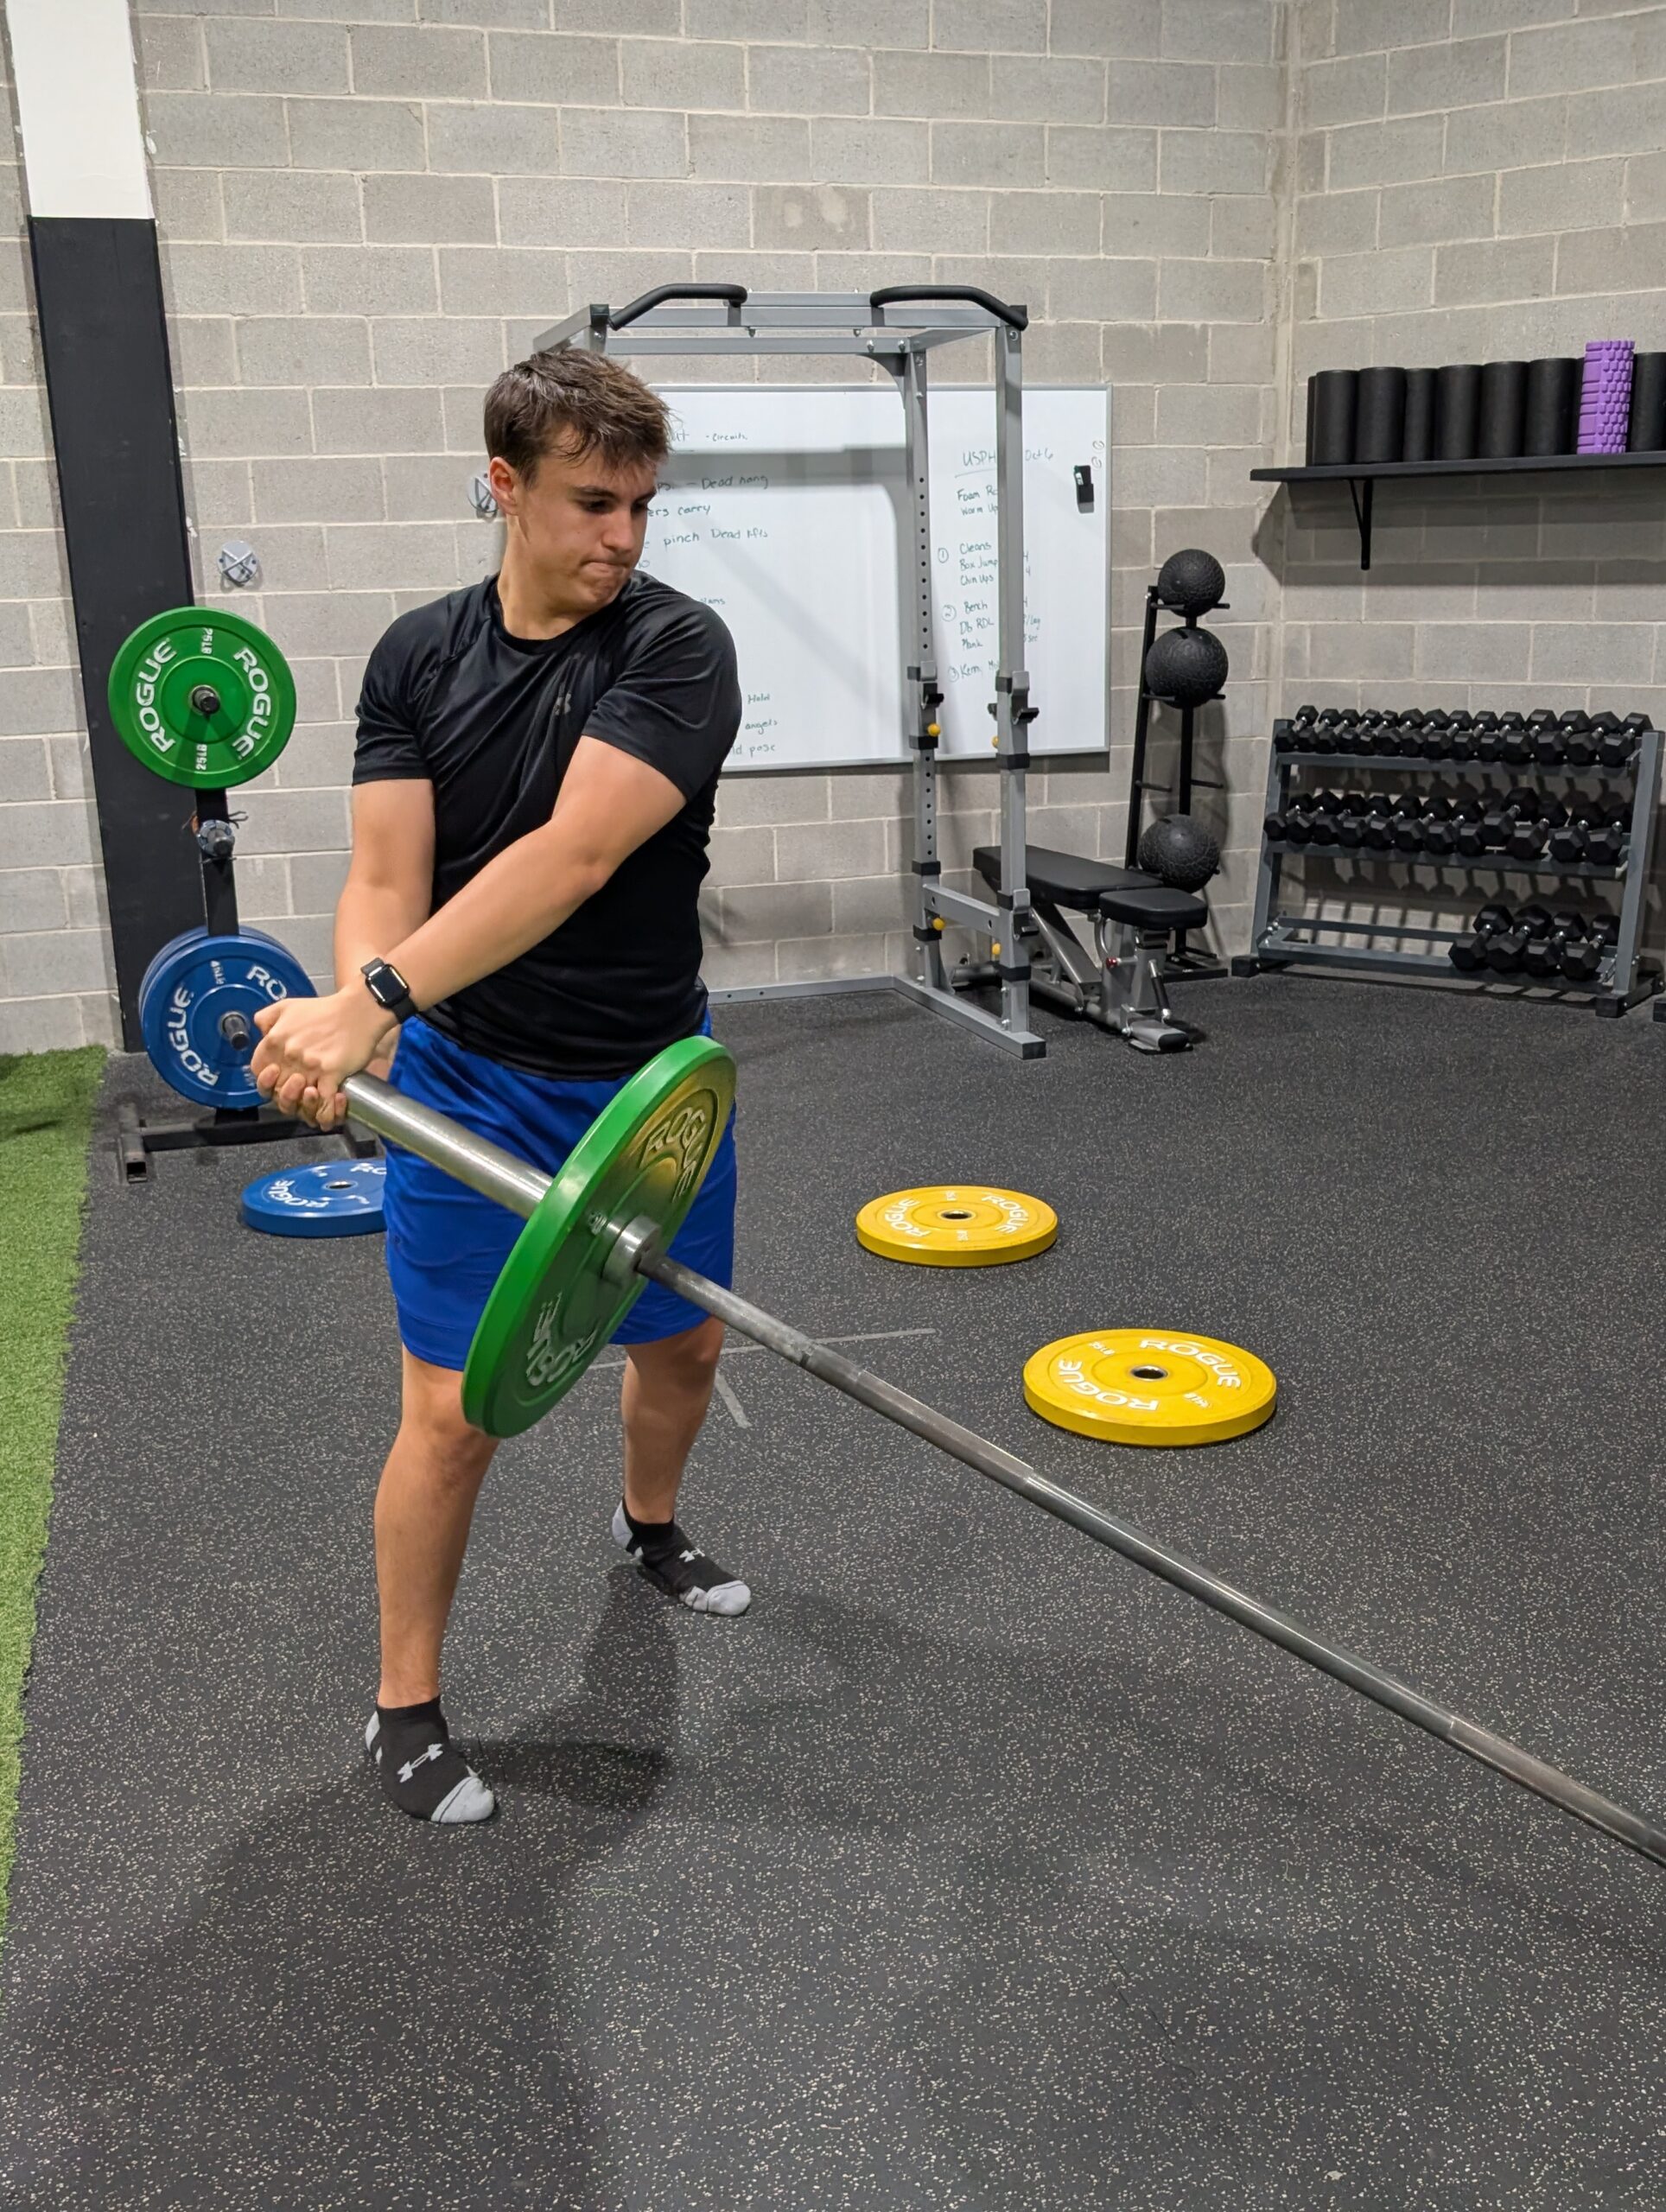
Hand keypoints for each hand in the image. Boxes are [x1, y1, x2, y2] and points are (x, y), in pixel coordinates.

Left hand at [251, 980, 393, 1130]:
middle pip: (277, 1090)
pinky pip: (323, 1103)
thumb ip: (267, 1019)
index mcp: (275, 1040)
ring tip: (312, 1098)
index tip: (277, 1078)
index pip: (258, 1070)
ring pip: (298, 1101)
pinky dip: (325, 1114)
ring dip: (304, 1106)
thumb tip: (261, 1033)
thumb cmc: (324, 1009)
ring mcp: (310, 1066)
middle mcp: (289, 1055)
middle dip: (286, 1096)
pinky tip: (327, 1117)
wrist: (358, 1010)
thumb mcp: (287, 1006)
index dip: (265, 1079)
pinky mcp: (331, 1073)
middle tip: (299, 1091)